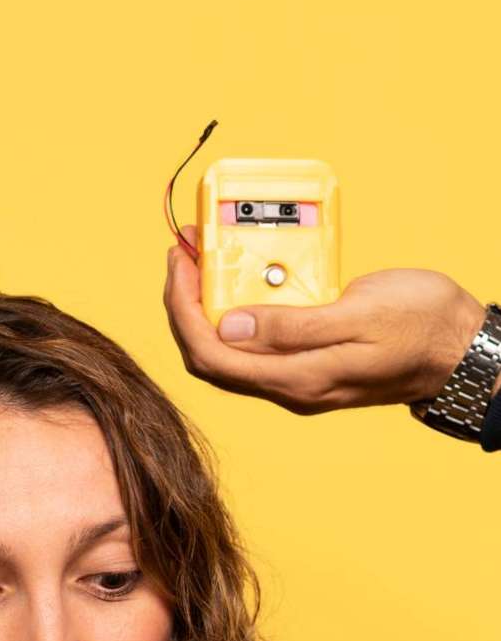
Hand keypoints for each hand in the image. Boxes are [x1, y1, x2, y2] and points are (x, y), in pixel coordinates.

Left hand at [164, 224, 490, 413]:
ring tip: (203, 257)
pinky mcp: (308, 362)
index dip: (183, 311)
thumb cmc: (423, 329)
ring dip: (208, 305)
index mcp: (297, 379)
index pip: (212, 355)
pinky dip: (239, 308)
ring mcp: (298, 377)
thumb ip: (291, 326)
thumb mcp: (358, 315)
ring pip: (231, 350)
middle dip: (186, 305)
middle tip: (184, 253)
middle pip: (211, 356)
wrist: (462, 349)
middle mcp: (290, 387)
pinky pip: (258, 342)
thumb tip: (229, 328)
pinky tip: (241, 276)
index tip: (178, 264)